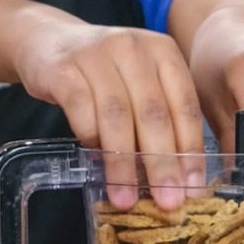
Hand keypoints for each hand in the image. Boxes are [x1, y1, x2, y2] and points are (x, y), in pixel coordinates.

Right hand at [7, 6, 204, 208]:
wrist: (50, 41)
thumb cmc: (105, 72)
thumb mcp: (140, 82)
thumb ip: (160, 118)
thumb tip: (178, 179)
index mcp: (164, 52)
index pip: (185, 106)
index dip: (191, 151)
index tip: (193, 188)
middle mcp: (135, 48)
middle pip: (155, 114)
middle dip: (162, 164)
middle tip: (167, 201)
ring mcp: (98, 54)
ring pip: (118, 117)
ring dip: (124, 164)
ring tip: (126, 198)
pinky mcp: (64, 68)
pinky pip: (82, 110)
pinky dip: (92, 140)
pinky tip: (97, 166)